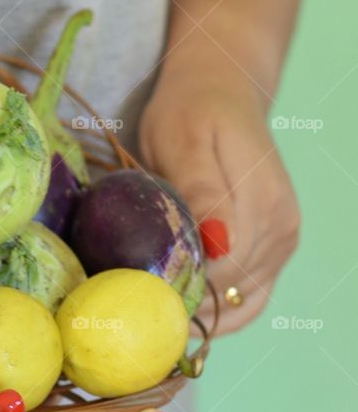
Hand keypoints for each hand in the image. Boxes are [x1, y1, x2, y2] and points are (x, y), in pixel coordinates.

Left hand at [139, 81, 299, 332]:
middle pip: (231, 296)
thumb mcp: (183, 142)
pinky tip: (178, 315)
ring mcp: (282, 243)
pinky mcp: (272, 249)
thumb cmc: (191, 112)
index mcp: (262, 206)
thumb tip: (214, 243)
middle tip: (129, 316)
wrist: (219, 92)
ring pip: (241, 306)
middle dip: (181, 310)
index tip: (132, 297)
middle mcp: (282, 231)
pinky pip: (247, 298)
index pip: (222, 274)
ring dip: (198, 318)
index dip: (178, 292)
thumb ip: (201, 192)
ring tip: (148, 319)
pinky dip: (215, 312)